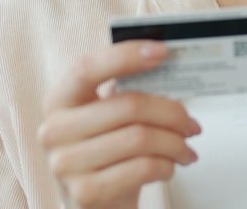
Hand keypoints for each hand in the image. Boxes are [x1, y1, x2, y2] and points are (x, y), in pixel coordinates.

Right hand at [37, 41, 200, 208]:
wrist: (95, 201)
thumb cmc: (106, 151)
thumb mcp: (107, 116)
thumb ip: (128, 90)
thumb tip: (168, 67)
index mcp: (59, 99)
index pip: (87, 68)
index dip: (125, 56)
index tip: (162, 52)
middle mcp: (55, 130)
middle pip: (128, 106)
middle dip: (171, 113)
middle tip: (191, 123)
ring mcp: (66, 164)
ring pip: (140, 139)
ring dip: (175, 143)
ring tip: (185, 148)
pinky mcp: (85, 192)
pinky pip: (142, 168)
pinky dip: (166, 165)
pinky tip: (169, 166)